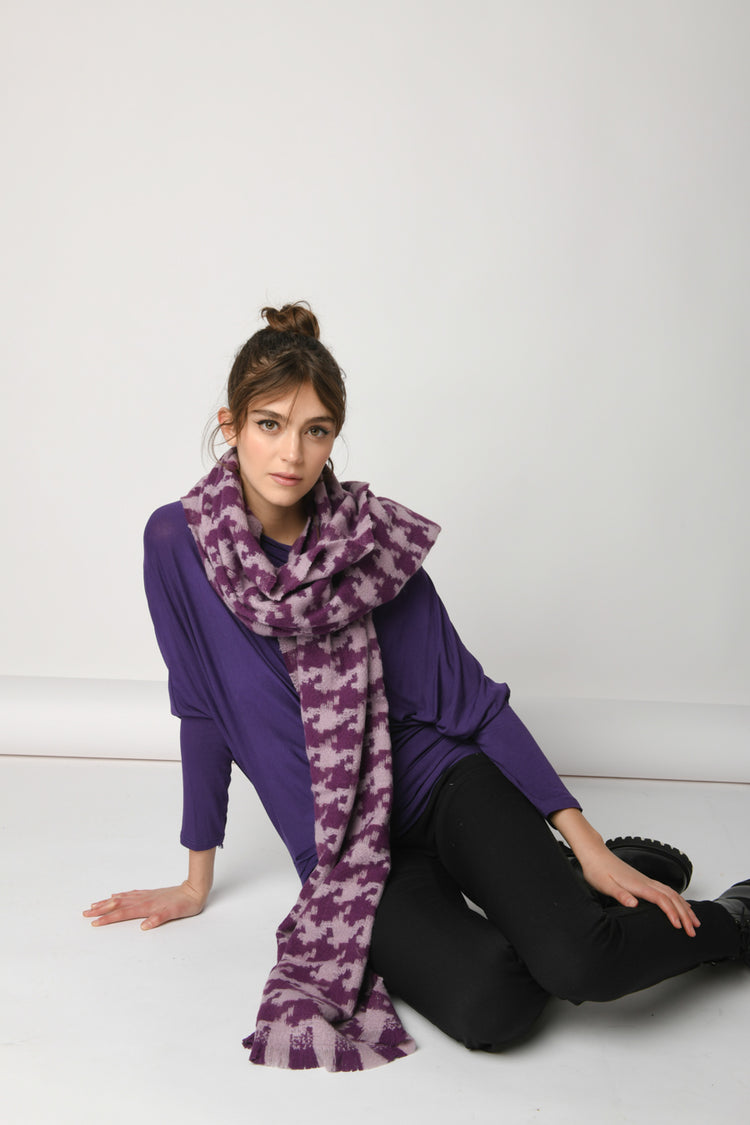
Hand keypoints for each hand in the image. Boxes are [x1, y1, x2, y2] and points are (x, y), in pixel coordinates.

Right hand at [83, 881, 206, 929]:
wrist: (194, 890)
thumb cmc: (184, 904)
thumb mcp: (174, 914)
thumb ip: (159, 918)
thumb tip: (144, 926)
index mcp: (146, 906)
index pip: (123, 914)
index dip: (108, 918)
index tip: (94, 923)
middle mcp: (143, 900)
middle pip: (117, 905)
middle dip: (100, 910)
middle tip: (85, 913)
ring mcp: (145, 895)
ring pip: (121, 899)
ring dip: (106, 902)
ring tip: (93, 905)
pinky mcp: (149, 893)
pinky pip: (129, 894)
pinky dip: (119, 896)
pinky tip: (115, 896)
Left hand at [580, 848, 700, 936]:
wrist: (595, 854)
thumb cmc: (597, 870)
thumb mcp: (605, 885)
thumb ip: (620, 894)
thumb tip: (634, 904)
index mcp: (638, 885)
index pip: (661, 900)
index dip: (672, 913)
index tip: (679, 926)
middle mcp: (645, 882)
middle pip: (672, 898)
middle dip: (685, 915)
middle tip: (693, 930)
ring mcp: (646, 881)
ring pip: (672, 894)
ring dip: (685, 908)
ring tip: (695, 921)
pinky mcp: (644, 881)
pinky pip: (667, 890)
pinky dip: (678, 899)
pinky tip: (681, 905)